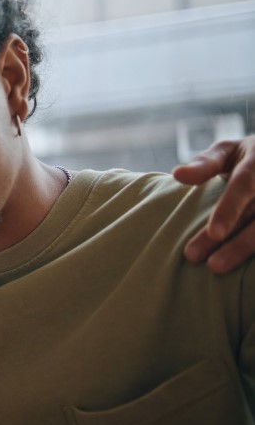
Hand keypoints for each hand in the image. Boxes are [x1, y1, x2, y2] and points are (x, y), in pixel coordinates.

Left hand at [173, 137, 254, 272]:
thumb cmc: (247, 157)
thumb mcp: (228, 152)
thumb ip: (205, 163)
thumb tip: (178, 175)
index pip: (244, 186)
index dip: (230, 210)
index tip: (215, 233)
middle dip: (236, 243)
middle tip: (209, 263)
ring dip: (244, 250)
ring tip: (218, 268)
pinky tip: (243, 271)